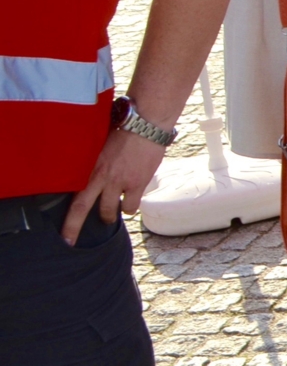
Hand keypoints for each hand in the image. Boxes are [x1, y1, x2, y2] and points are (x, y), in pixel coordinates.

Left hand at [63, 128, 165, 244]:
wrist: (147, 124)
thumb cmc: (124, 129)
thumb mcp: (99, 144)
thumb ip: (93, 161)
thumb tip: (86, 171)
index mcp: (89, 166)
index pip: (71, 194)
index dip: (65, 216)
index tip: (61, 232)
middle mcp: (101, 177)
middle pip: (82, 208)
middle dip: (74, 227)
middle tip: (71, 240)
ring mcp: (120, 182)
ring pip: (111, 211)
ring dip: (111, 215)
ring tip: (112, 214)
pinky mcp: (137, 183)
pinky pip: (131, 205)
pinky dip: (130, 207)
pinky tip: (130, 203)